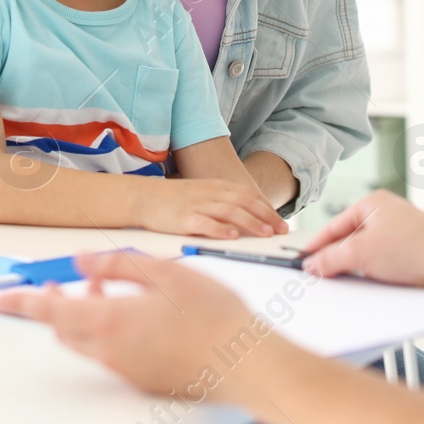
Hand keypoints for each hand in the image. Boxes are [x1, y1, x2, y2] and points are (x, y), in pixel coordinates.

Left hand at [0, 251, 277, 402]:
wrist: (246, 364)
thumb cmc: (213, 316)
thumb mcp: (166, 273)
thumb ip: (120, 265)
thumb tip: (84, 261)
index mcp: (110, 321)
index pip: (50, 311)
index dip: (22, 303)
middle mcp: (111, 351)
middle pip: (64, 330)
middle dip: (55, 306)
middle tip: (57, 283)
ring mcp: (127, 370)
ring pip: (88, 342)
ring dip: (84, 316)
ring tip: (105, 288)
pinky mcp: (144, 379)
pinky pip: (111, 354)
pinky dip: (106, 331)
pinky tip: (134, 312)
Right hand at [139, 177, 287, 238]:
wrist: (143, 198)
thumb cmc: (175, 200)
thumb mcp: (202, 194)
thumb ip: (223, 202)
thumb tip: (248, 219)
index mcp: (217, 187)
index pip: (249, 195)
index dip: (267, 207)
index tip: (280, 221)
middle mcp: (210, 194)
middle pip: (244, 202)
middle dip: (266, 216)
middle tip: (280, 229)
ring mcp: (197, 205)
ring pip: (230, 212)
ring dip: (251, 222)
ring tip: (265, 233)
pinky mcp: (183, 219)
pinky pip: (205, 223)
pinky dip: (220, 229)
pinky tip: (232, 236)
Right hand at [299, 189, 423, 289]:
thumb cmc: (417, 249)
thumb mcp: (363, 253)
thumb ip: (332, 258)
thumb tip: (313, 264)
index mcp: (374, 203)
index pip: (335, 225)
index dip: (317, 244)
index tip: (303, 260)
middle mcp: (387, 214)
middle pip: (349, 239)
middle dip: (336, 257)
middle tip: (319, 274)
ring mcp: (399, 232)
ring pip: (365, 251)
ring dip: (355, 267)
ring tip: (344, 279)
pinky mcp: (409, 251)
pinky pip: (380, 261)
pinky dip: (371, 272)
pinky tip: (368, 282)